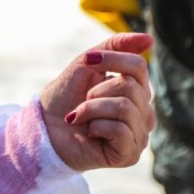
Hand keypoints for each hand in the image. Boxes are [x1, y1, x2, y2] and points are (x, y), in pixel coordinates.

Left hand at [39, 33, 154, 171]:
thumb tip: (149, 39)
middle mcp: (143, 113)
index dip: (112, 60)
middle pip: (131, 87)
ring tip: (80, 116)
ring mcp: (139, 135)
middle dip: (96, 90)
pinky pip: (120, 130)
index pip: (139, 66)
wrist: (43, 126)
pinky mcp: (129, 155)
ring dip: (91, 108)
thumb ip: (115, 48)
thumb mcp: (86, 64)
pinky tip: (89, 131)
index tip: (87, 61)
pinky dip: (96, 126)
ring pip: (125, 108)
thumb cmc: (64, 96)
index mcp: (136, 91)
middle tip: (82, 100)